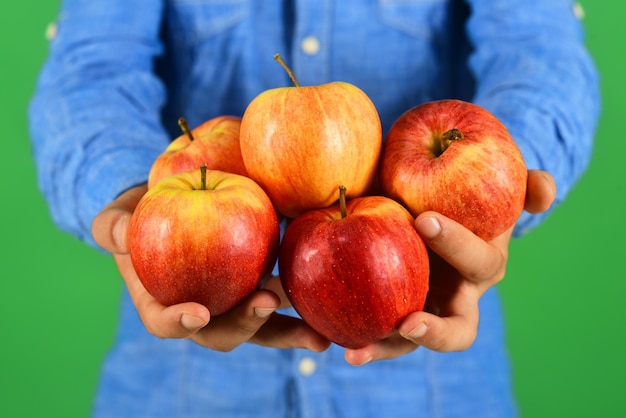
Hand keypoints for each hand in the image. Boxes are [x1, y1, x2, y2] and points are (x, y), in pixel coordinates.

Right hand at [92, 184, 329, 351]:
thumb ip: (114, 226)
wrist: (173, 207)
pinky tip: (327, 297)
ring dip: (290, 331)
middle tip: (267, 304)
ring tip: (319, 334)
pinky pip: (282, 296)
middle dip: (246, 324)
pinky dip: (303, 301)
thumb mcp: (119, 216)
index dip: (178, 323)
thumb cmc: (140, 215)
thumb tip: (118, 232)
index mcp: (162, 303)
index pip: (165, 324)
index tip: (197, 311)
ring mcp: (233, 301)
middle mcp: (202, 311)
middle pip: (223, 333)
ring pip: (262, 326)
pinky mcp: (259, 283)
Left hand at [344, 169, 556, 364]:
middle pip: (457, 330)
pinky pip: (377, 333)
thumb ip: (523, 185)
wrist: (428, 209)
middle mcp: (457, 297)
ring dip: (384, 349)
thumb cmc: (461, 197)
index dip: (457, 243)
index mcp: (482, 265)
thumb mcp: (492, 187)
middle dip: (435, 332)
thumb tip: (544, 189)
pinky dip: (358, 339)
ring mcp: (424, 310)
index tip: (423, 219)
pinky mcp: (391, 314)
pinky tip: (330, 339)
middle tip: (407, 323)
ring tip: (353, 352)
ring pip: (409, 342)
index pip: (478, 261)